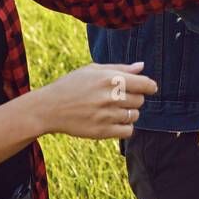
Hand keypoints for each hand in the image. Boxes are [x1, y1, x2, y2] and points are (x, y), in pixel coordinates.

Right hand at [37, 61, 157, 139]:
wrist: (48, 108)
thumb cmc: (71, 85)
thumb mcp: (93, 70)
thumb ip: (120, 68)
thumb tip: (142, 67)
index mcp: (110, 79)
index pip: (145, 84)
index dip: (150, 86)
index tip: (149, 88)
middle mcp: (110, 97)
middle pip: (140, 100)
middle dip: (135, 98)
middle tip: (121, 98)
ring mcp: (106, 115)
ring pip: (135, 116)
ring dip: (129, 113)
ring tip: (114, 109)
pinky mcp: (102, 132)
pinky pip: (128, 131)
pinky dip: (126, 127)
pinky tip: (115, 121)